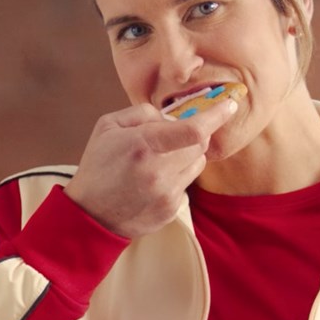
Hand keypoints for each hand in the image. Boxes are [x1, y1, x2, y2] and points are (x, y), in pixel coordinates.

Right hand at [64, 99, 236, 238]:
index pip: (194, 129)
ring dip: (186, 156)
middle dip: (194, 135)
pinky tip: (153, 182)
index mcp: (143, 145)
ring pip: (197, 164)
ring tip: (159, 160)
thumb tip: (171, 116)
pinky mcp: (171, 209)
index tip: (229, 105)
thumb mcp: (108, 126)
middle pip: (200, 145)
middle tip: (172, 137)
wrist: (90, 215)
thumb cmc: (98, 166)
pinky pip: (186, 184)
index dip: (216, 115)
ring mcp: (167, 193)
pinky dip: (176, 176)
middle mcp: (159, 171)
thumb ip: (143, 113)